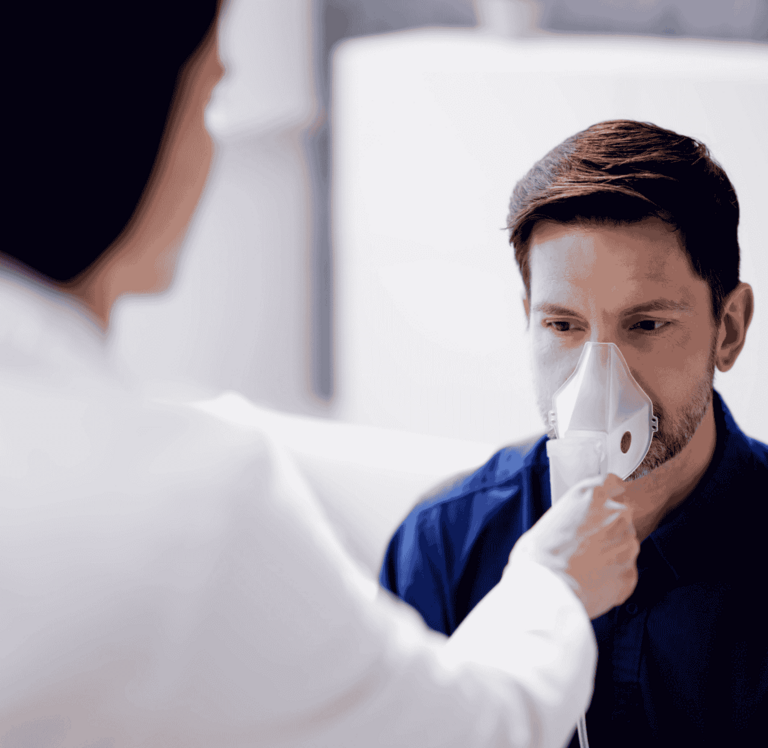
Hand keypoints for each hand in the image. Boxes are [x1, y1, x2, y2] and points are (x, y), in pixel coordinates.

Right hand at [512, 474, 638, 618]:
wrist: (543, 588)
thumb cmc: (538, 553)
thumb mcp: (552, 517)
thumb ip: (576, 514)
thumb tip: (580, 523)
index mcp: (593, 494)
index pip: (614, 484)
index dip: (607, 498)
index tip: (600, 508)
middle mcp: (616, 514)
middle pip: (621, 516)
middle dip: (608, 528)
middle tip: (585, 543)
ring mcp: (627, 544)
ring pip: (625, 545)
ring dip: (611, 553)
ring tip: (584, 565)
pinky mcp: (630, 573)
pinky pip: (625, 571)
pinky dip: (612, 576)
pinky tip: (590, 580)